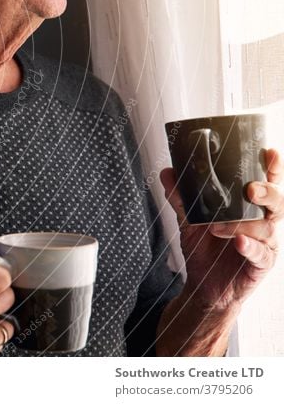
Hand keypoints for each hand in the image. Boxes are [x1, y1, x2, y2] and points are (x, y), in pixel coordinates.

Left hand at [160, 148, 281, 312]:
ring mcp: (265, 243)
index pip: (268, 183)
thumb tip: (168, 172)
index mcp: (249, 207)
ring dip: (244, 224)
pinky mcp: (262, 264)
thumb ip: (180, 198)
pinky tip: (240, 242)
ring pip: (268, 227)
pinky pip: (262, 253)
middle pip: (278, 202)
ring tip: (218, 226)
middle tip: (250, 189)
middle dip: (268, 192)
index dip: (273, 168)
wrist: (203, 286)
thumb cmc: (204, 249)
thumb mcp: (189, 221)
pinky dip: (251, 246)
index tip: (269, 153)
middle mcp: (262, 222)